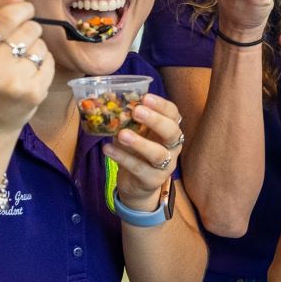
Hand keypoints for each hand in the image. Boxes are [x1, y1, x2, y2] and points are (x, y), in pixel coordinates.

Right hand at [0, 0, 51, 132]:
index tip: (24, 8)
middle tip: (17, 43)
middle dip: (28, 29)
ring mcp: (14, 83)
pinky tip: (29, 73)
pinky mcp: (34, 93)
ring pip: (41, 45)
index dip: (20, 8)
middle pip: (28, 29)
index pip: (4, 18)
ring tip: (20, 61)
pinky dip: (43, 63)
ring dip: (35, 47)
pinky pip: (49, 61)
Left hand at [103, 93, 184, 207]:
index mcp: (170, 130)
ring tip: (121, 134)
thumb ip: (130, 121)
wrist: (136, 184)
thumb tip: (112, 104)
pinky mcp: (153, 181)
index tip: (145, 97)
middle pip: (171, 132)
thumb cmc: (137, 152)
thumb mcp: (136, 133)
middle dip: (155, 120)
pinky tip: (107, 149)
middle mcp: (173, 147)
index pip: (173, 114)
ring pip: (157, 154)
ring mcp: (165, 166)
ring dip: (139, 143)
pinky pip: (138, 169)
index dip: (161, 105)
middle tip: (136, 111)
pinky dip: (122, 158)